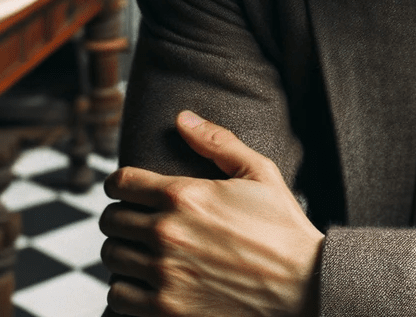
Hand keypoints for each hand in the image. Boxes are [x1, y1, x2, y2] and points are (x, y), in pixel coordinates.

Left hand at [100, 111, 324, 316]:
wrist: (305, 286)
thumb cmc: (283, 227)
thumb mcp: (259, 173)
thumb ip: (217, 142)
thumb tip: (181, 118)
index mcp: (185, 196)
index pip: (120, 182)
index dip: (120, 183)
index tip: (126, 190)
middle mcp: (168, 234)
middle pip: (110, 220)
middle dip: (120, 216)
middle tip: (136, 222)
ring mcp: (165, 275)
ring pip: (111, 258)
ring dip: (123, 252)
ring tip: (140, 251)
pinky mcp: (167, 310)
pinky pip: (119, 296)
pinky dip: (126, 288)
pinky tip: (144, 282)